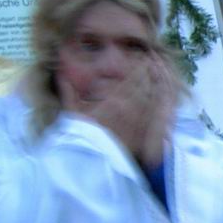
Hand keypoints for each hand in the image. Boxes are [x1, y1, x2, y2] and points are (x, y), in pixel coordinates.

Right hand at [60, 57, 174, 164]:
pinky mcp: (142, 135)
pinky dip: (159, 106)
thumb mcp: (72, 113)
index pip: (131, 81)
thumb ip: (68, 92)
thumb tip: (60, 75)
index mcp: (112, 102)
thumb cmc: (80, 136)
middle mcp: (128, 110)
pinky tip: (162, 100)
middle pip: (145, 88)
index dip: (140, 70)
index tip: (144, 60)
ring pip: (152, 101)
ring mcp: (137, 123)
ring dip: (157, 87)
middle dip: (151, 75)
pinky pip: (155, 117)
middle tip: (156, 64)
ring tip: (161, 77)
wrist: (91, 161)